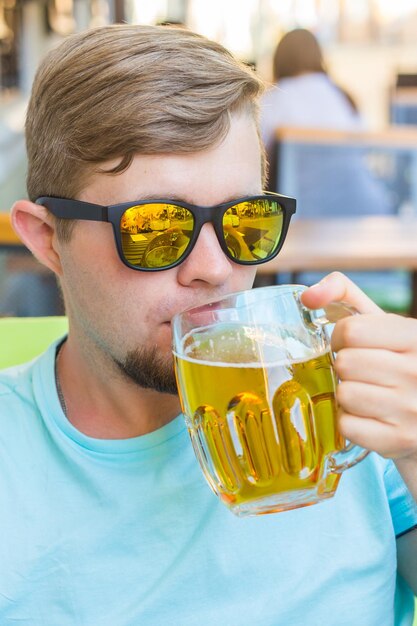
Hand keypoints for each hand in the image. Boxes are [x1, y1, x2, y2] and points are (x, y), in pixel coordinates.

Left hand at [301, 272, 416, 465]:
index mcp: (414, 337)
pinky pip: (346, 425)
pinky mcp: (399, 439)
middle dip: (344, 367)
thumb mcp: (382, 323)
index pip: (351, 330)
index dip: (340, 337)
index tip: (350, 344)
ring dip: (347, 394)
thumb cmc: (397, 361)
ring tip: (367, 393)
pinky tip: (369, 415)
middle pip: (344, 363)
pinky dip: (350, 421)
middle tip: (360, 372)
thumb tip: (308, 296)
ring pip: (344, 394)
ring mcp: (410, 408)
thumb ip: (343, 295)